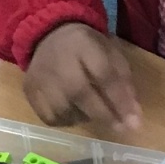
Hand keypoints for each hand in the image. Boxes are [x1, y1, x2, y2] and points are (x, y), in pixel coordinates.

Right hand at [25, 23, 142, 131]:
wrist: (48, 34)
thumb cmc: (86, 47)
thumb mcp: (110, 53)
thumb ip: (124, 82)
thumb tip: (134, 115)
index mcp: (83, 44)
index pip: (104, 74)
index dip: (120, 100)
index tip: (134, 122)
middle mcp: (58, 61)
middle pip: (80, 93)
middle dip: (104, 114)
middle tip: (121, 129)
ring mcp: (40, 77)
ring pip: (63, 110)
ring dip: (84, 118)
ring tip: (94, 112)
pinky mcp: (29, 90)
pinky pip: (49, 117)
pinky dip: (65, 121)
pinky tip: (74, 112)